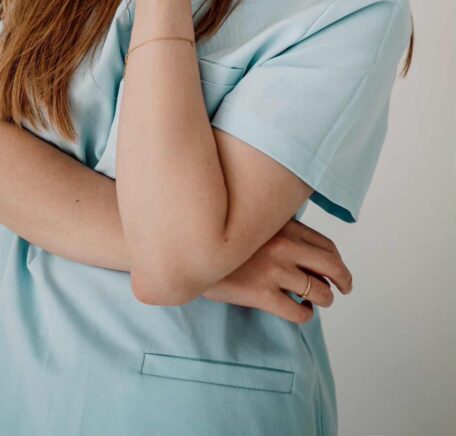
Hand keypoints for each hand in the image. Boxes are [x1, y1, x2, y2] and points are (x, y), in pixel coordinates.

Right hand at [201, 218, 352, 323]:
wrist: (191, 248)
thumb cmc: (221, 233)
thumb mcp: (254, 220)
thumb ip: (278, 226)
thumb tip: (300, 240)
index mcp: (285, 226)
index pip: (327, 247)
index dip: (337, 262)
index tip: (338, 271)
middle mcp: (284, 246)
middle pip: (332, 267)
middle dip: (343, 281)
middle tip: (344, 289)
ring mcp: (274, 270)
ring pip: (318, 292)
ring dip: (325, 299)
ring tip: (319, 301)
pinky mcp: (260, 293)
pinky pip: (297, 312)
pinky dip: (306, 315)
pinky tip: (301, 313)